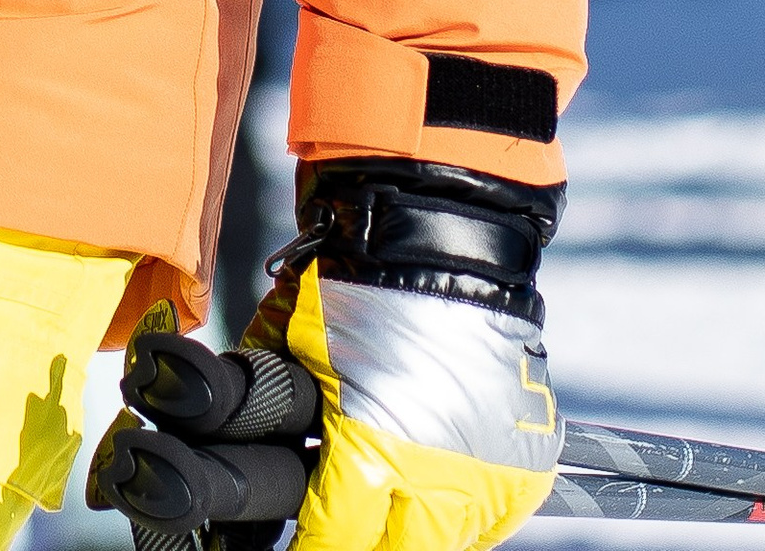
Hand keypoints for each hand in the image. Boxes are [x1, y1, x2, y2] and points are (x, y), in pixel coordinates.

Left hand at [273, 260, 557, 550]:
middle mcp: (435, 474)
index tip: (308, 542)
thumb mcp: (294, 344)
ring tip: (393, 506)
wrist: (441, 244)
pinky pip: (494, 524)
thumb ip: (272, 397)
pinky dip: (467, 517)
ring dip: (415, 531)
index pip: (335, 542)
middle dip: (366, 543)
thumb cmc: (358, 286)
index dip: (317, 545)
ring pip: (446, 544)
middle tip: (349, 522)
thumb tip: (238, 430)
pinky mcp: (526, 465)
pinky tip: (439, 495)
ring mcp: (487, 474)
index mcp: (372, 449)